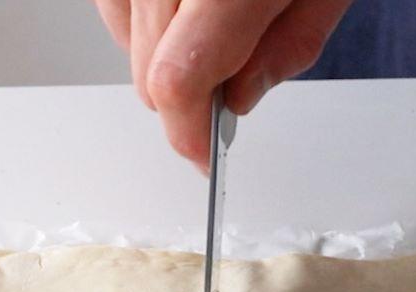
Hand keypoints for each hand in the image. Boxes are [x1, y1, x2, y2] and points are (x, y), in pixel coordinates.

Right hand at [92, 0, 350, 170]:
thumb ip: (290, 44)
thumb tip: (239, 97)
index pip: (179, 78)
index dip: (189, 131)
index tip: (203, 153)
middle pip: (148, 66)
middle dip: (189, 94)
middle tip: (231, 80)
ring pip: (125, 35)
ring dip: (165, 51)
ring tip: (219, 17)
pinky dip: (142, 12)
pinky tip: (184, 0)